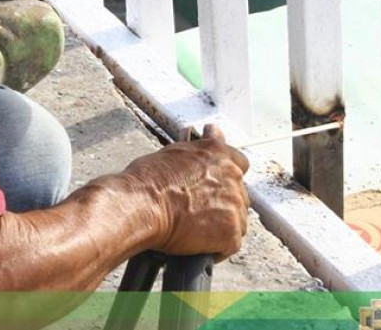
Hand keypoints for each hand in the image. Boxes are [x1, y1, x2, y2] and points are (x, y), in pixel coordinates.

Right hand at [120, 124, 250, 261]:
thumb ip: (200, 147)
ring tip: (195, 230)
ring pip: (237, 220)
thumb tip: (211, 132)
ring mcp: (234, 204)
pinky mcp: (231, 231)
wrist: (141, 206)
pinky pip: (231, 244)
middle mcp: (231, 176)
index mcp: (217, 154)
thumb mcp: (174, 151)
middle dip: (223, 204)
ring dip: (221, 226)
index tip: (218, 186)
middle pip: (239, 195)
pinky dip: (217, 248)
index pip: (239, 163)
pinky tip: (198, 244)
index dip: (226, 178)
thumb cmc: (147, 181)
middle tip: (198, 212)